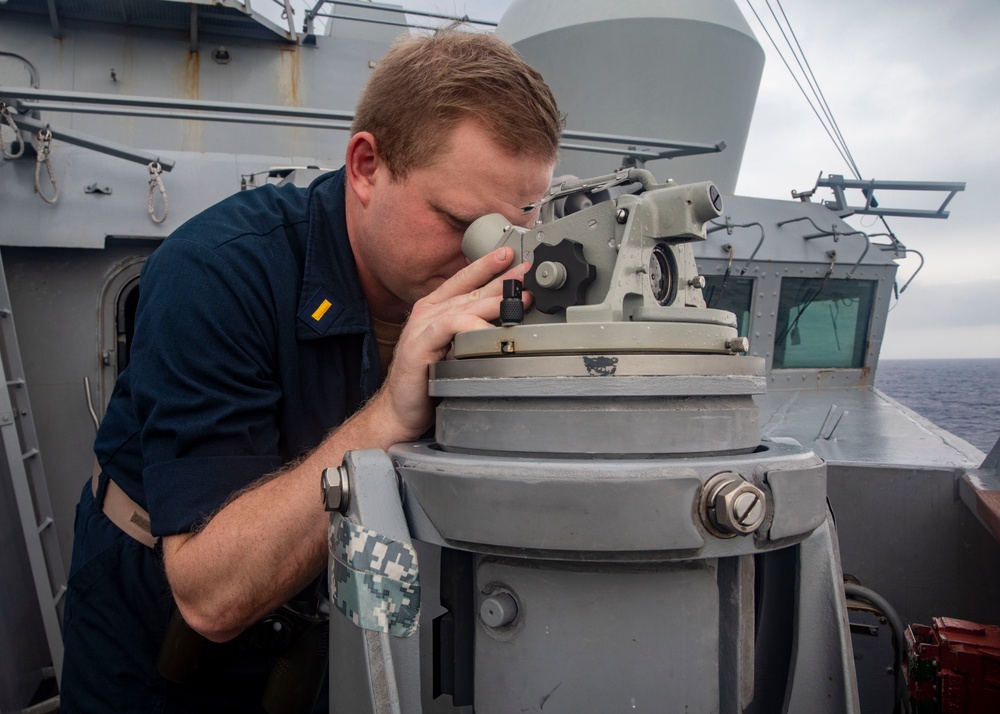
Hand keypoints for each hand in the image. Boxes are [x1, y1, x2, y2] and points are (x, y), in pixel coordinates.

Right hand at [370, 246, 529, 440]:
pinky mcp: (419, 345)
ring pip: (463, 305)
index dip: (487, 266)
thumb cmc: (428, 382)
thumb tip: (505, 322)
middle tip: (525, 272)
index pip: (463, 280)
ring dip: (493, 300)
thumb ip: (471, 332)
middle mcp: (427, 313)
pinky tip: (489, 328)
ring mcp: (421, 327)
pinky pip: (450, 328)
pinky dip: (471, 325)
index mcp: (434, 310)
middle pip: (469, 290)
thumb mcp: (454, 350)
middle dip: (499, 279)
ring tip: (518, 298)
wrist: (400, 410)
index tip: (510, 256)